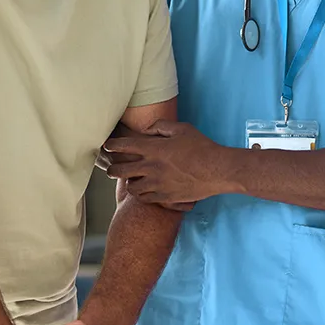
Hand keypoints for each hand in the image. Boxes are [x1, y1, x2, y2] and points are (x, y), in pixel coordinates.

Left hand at [100, 120, 236, 205]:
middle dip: (111, 168)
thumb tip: (146, 130)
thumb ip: (160, 126)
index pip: (123, 146)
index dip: (112, 145)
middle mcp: (151, 167)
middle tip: (110, 168)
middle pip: (119, 170)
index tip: (107, 145)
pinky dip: (141, 194)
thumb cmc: (201, 147)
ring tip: (130, 180)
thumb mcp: (182, 129)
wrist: (217, 170)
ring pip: (131, 187)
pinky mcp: (165, 196)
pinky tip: (144, 190)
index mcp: (153, 148)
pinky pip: (144, 198)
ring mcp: (157, 184)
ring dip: (128, 182)